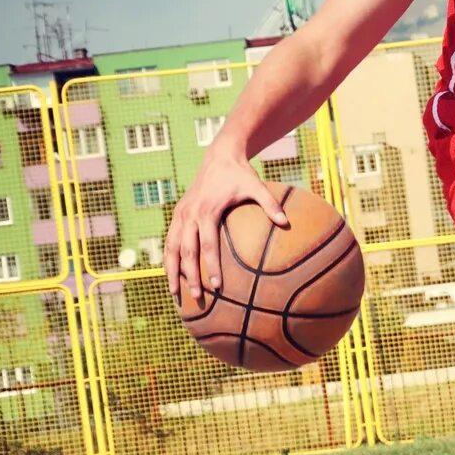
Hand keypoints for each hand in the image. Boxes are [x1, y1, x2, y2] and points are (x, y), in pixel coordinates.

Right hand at [164, 151, 288, 301]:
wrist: (219, 156)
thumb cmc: (240, 174)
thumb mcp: (257, 186)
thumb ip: (271, 204)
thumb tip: (286, 222)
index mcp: (208, 211)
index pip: (208, 245)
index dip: (211, 267)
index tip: (217, 286)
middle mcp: (190, 214)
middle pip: (186, 251)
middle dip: (190, 276)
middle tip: (197, 298)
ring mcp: (181, 214)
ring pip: (171, 248)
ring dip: (172, 271)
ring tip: (174, 293)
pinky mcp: (178, 214)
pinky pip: (169, 239)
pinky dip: (169, 258)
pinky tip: (172, 275)